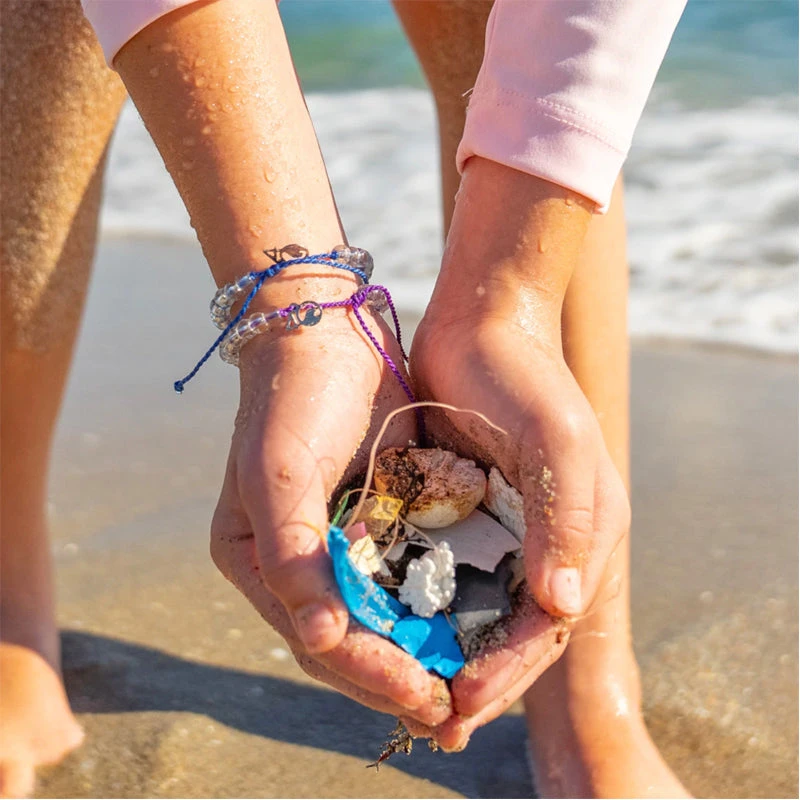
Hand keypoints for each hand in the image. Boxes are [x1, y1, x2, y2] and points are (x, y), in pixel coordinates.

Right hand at [210, 288, 450, 726]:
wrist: (325, 331)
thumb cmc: (289, 400)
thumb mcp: (277, 475)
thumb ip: (290, 557)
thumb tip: (316, 640)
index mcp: (256, 559)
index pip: (314, 636)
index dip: (367, 672)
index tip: (420, 695)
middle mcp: (297, 559)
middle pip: (350, 638)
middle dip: (397, 678)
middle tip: (450, 713)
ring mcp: (340, 538)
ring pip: (383, 614)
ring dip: (421, 651)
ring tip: (467, 688)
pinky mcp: (379, 514)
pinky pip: (408, 571)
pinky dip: (435, 602)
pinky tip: (472, 624)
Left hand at [407, 297, 629, 748]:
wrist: (480, 319)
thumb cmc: (525, 376)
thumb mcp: (557, 440)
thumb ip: (567, 521)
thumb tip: (562, 606)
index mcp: (583, 532)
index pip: (547, 622)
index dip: (507, 669)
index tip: (463, 702)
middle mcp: (545, 539)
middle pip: (511, 627)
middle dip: (475, 676)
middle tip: (433, 720)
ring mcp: (502, 524)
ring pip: (475, 608)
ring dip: (445, 650)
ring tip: (407, 688)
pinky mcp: (462, 506)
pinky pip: (444, 569)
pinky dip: (423, 604)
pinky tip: (391, 626)